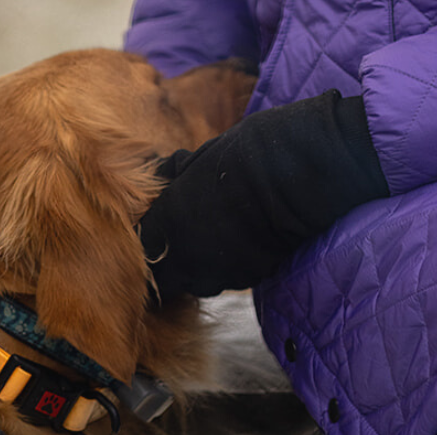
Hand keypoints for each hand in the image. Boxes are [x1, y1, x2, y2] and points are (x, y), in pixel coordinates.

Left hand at [139, 90, 387, 300]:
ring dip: (202, 263)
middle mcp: (188, 261)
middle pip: (168, 276)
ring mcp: (221, 274)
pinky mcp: (251, 278)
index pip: (142, 250)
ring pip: (200, 280)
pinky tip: (245, 236)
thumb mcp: (198, 158)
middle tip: (188, 231)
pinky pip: (231, 276)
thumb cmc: (242, 155)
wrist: (294, 172)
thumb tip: (164, 178)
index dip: (150, 238)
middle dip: (173, 259)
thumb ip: (175, 179)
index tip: (160, 224)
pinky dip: (232, 262)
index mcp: (167, 228)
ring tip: (219, 232)